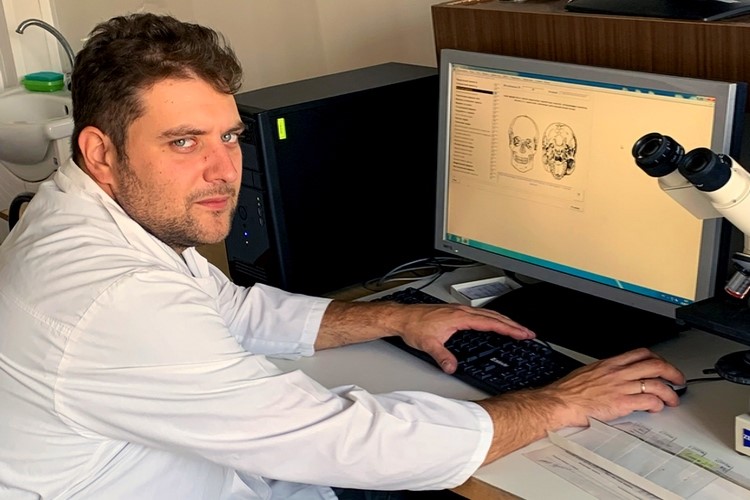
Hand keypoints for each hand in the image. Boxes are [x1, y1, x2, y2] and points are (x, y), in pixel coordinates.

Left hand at [397, 303, 534, 373]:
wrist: (402, 317)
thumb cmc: (414, 326)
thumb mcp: (428, 345)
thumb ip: (442, 356)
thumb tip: (453, 368)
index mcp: (459, 317)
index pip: (490, 323)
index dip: (509, 329)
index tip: (522, 334)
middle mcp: (461, 312)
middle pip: (494, 316)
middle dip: (513, 325)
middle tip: (528, 332)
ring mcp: (459, 311)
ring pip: (488, 313)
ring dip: (504, 320)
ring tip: (517, 328)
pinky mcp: (455, 312)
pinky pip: (480, 314)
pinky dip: (492, 318)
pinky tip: (494, 323)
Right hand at [543, 347, 685, 423]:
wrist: (561, 402)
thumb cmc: (569, 391)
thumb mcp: (588, 373)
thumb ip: (604, 373)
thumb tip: (612, 376)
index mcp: (610, 364)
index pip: (641, 353)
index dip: (658, 358)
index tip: (662, 365)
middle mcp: (618, 373)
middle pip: (655, 365)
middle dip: (672, 372)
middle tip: (678, 380)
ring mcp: (622, 387)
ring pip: (656, 384)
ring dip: (670, 392)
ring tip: (672, 399)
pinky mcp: (623, 403)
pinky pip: (648, 401)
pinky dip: (657, 405)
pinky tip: (656, 408)